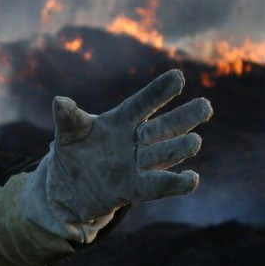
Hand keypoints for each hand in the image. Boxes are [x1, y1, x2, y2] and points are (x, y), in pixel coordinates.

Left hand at [23, 69, 211, 243]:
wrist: (67, 187)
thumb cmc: (73, 152)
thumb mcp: (68, 133)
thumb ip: (68, 119)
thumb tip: (59, 102)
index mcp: (120, 121)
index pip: (142, 104)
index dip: (158, 92)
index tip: (178, 76)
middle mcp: (135, 141)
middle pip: (163, 128)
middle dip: (183, 118)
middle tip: (205, 106)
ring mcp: (136, 165)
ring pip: (163, 154)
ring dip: (178, 148)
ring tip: (195, 141)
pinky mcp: (133, 188)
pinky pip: (156, 186)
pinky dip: (173, 184)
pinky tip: (192, 179)